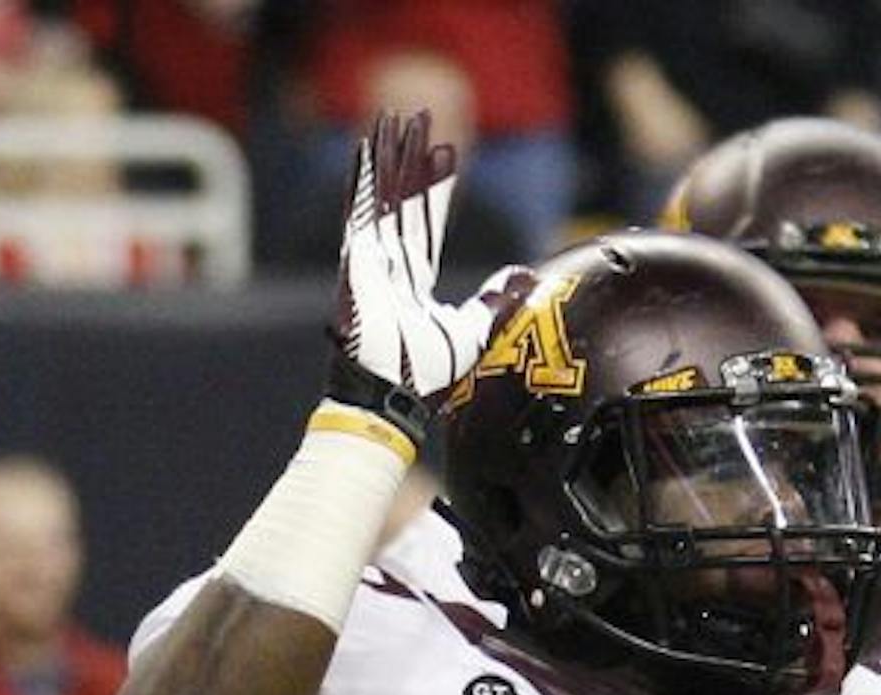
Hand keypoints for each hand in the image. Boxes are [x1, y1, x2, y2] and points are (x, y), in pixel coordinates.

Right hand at [328, 108, 509, 443]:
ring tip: (393, 117)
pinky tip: (366, 147)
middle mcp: (391, 261)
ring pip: (382, 193)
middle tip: (419, 116)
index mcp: (413, 278)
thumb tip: (524, 277)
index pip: (427, 221)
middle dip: (411, 158)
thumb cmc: (423, 373)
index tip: (446, 154)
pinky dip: (362, 178)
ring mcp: (371, 256)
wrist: (392, 391)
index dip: (437, 188)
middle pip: (402, 197)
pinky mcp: (356, 256)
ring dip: (388, 155)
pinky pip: (359, 207)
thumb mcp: (472, 331)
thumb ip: (493, 301)